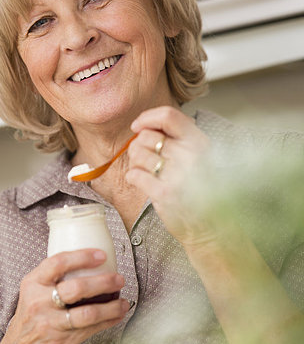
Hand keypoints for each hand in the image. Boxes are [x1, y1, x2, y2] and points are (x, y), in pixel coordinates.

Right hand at [0, 249, 127, 343]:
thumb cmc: (31, 318)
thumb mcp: (32, 292)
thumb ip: (52, 277)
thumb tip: (87, 259)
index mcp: (33, 283)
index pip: (57, 263)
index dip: (82, 257)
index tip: (101, 255)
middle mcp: (40, 302)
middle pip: (77, 288)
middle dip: (104, 282)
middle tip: (119, 278)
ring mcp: (51, 323)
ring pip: (88, 313)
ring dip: (111, 307)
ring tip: (123, 301)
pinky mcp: (62, 341)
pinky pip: (91, 329)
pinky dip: (109, 321)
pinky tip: (117, 315)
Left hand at [126, 106, 211, 246]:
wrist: (210, 228)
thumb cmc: (200, 190)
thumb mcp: (200, 156)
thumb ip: (179, 138)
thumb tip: (146, 124)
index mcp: (200, 143)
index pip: (168, 116)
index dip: (147, 118)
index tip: (137, 126)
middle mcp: (190, 156)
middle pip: (146, 136)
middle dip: (137, 145)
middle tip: (143, 157)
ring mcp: (177, 175)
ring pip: (137, 153)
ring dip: (135, 161)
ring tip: (145, 171)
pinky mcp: (165, 194)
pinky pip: (134, 174)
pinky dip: (133, 176)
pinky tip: (141, 182)